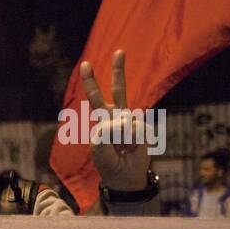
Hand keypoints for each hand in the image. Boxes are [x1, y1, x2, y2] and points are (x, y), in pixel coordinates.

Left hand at [80, 50, 152, 191]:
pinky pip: (136, 130)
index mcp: (103, 120)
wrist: (126, 177)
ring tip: (123, 150)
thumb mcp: (99, 151)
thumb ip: (105, 135)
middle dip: (119, 70)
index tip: (86, 64)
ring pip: (128, 115)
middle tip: (120, 51)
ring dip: (123, 137)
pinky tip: (132, 149)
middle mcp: (117, 117)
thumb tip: (123, 119)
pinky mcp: (144, 129)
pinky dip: (133, 142)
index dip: (91, 81)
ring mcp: (132, 122)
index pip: (96, 97)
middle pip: (119, 89)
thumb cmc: (110, 164)